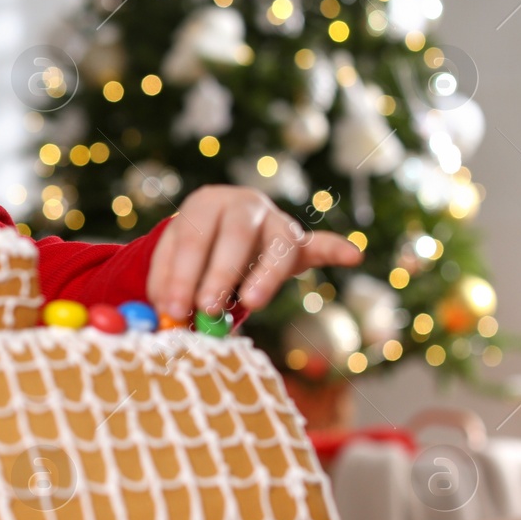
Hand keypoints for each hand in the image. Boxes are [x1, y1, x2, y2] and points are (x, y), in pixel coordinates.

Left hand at [146, 185, 362, 320]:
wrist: (224, 228)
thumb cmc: (193, 252)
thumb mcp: (170, 262)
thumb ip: (166, 287)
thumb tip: (167, 315)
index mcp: (204, 204)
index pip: (192, 238)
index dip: (181, 275)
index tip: (173, 308)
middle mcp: (242, 205)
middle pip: (234, 237)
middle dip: (218, 274)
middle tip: (207, 308)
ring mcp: (275, 220)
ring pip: (276, 245)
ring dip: (264, 275)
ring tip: (251, 302)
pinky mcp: (298, 240)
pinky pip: (319, 244)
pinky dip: (336, 249)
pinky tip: (355, 256)